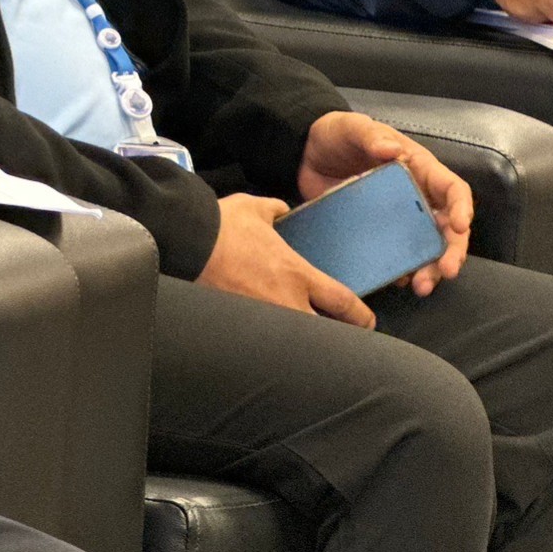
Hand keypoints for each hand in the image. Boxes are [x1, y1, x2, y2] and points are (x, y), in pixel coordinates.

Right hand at [197, 193, 375, 326]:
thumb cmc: (221, 224)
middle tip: (337, 338)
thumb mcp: (254, 207)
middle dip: (337, 340)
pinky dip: (269, 342)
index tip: (365, 321)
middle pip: (327, 336)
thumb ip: (276, 209)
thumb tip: (282, 210)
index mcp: (297, 273)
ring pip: (297, 342)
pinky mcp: (239, 324)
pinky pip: (263, 340)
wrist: (187, 241)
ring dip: (303, 343)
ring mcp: (263, 317)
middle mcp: (286, 301)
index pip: (343, 303)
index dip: (361, 317)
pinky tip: (266, 343)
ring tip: (303, 344)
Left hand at [299, 110, 472, 297]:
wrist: (306, 153)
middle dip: (452, 251)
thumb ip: (371, 136)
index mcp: (420, 169)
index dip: (462, 207)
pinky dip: (401, 270)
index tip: (459, 226)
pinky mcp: (378, 233)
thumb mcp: (353, 128)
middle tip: (445, 271)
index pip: (453, 189)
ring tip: (421, 287)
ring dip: (429, 268)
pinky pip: (396, 255)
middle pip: (447, 228)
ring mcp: (398, 219)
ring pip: (426, 247)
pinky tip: (397, 281)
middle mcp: (417, 197)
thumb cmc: (338, 135)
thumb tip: (393, 150)